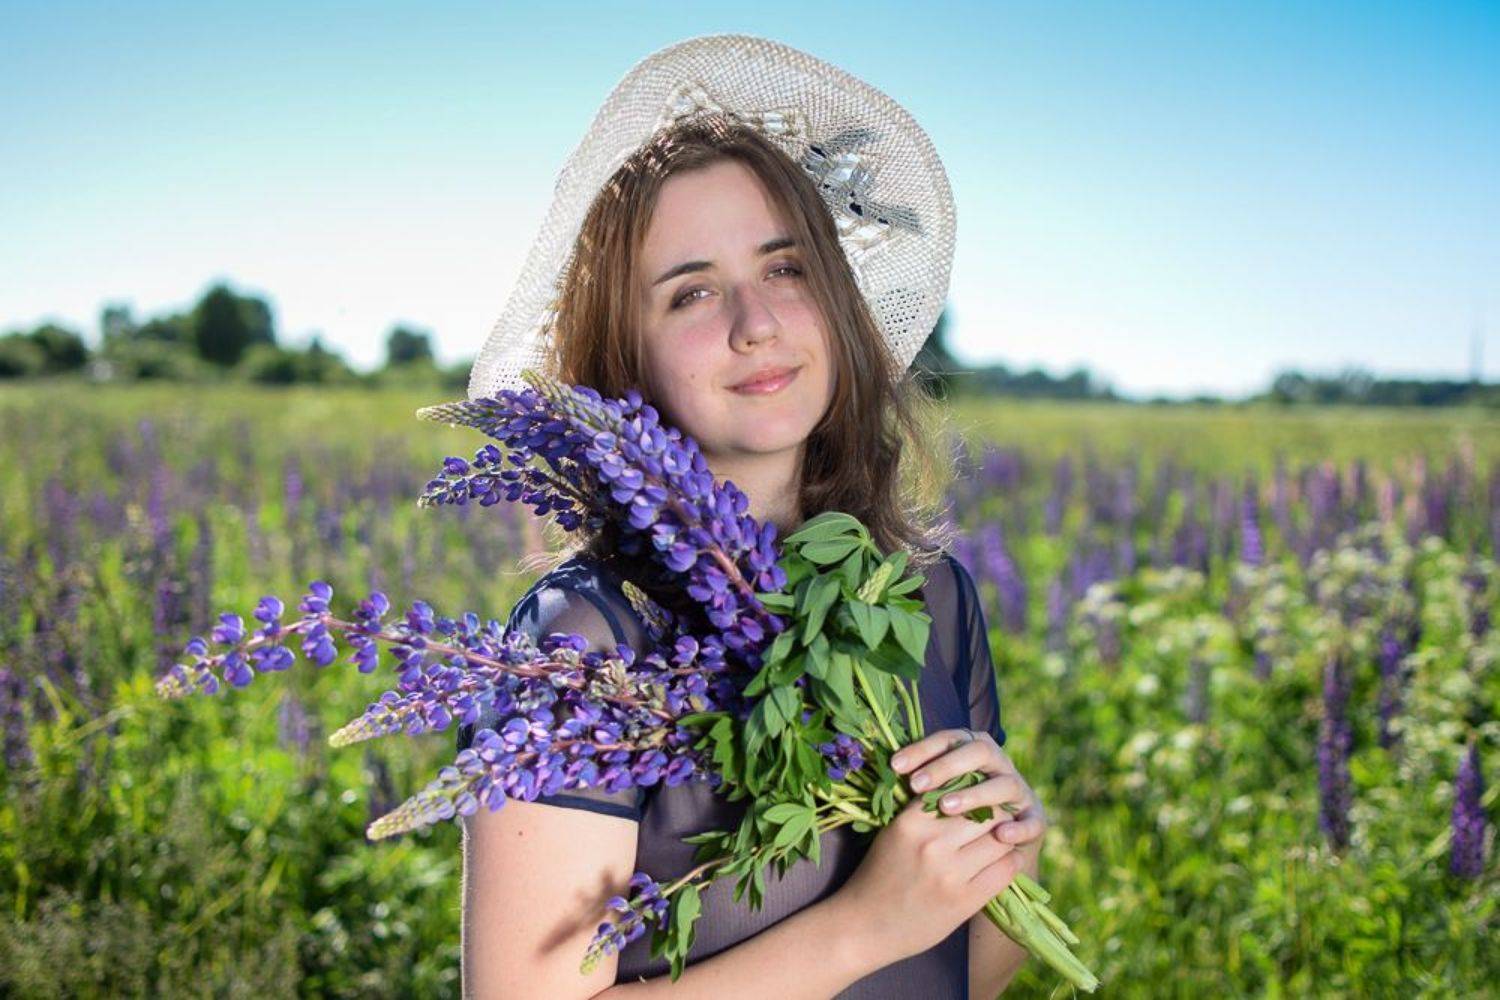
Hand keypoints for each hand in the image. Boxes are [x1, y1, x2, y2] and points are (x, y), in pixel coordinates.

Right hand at [829, 729, 1040, 966]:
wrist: (864, 925)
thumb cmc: (879, 875)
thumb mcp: (894, 833)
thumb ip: (925, 813)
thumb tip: (966, 789)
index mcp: (911, 822)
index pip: (960, 789)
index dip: (975, 791)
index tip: (980, 797)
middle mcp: (932, 844)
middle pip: (986, 812)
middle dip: (995, 812)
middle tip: (999, 817)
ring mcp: (950, 874)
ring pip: (1000, 838)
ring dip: (1006, 837)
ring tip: (1003, 838)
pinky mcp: (964, 901)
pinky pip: (1006, 869)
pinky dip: (1010, 860)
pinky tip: (1004, 860)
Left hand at [892, 727, 1047, 867]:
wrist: (983, 862)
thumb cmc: (949, 830)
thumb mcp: (932, 804)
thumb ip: (920, 786)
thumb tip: (883, 770)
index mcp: (972, 753)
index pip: (948, 739)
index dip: (923, 749)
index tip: (896, 766)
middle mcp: (998, 766)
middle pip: (978, 751)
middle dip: (946, 766)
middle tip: (917, 785)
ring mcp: (1019, 792)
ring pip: (1003, 784)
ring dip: (976, 794)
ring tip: (947, 807)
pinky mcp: (1035, 821)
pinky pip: (1033, 822)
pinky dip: (1019, 828)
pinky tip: (1001, 836)